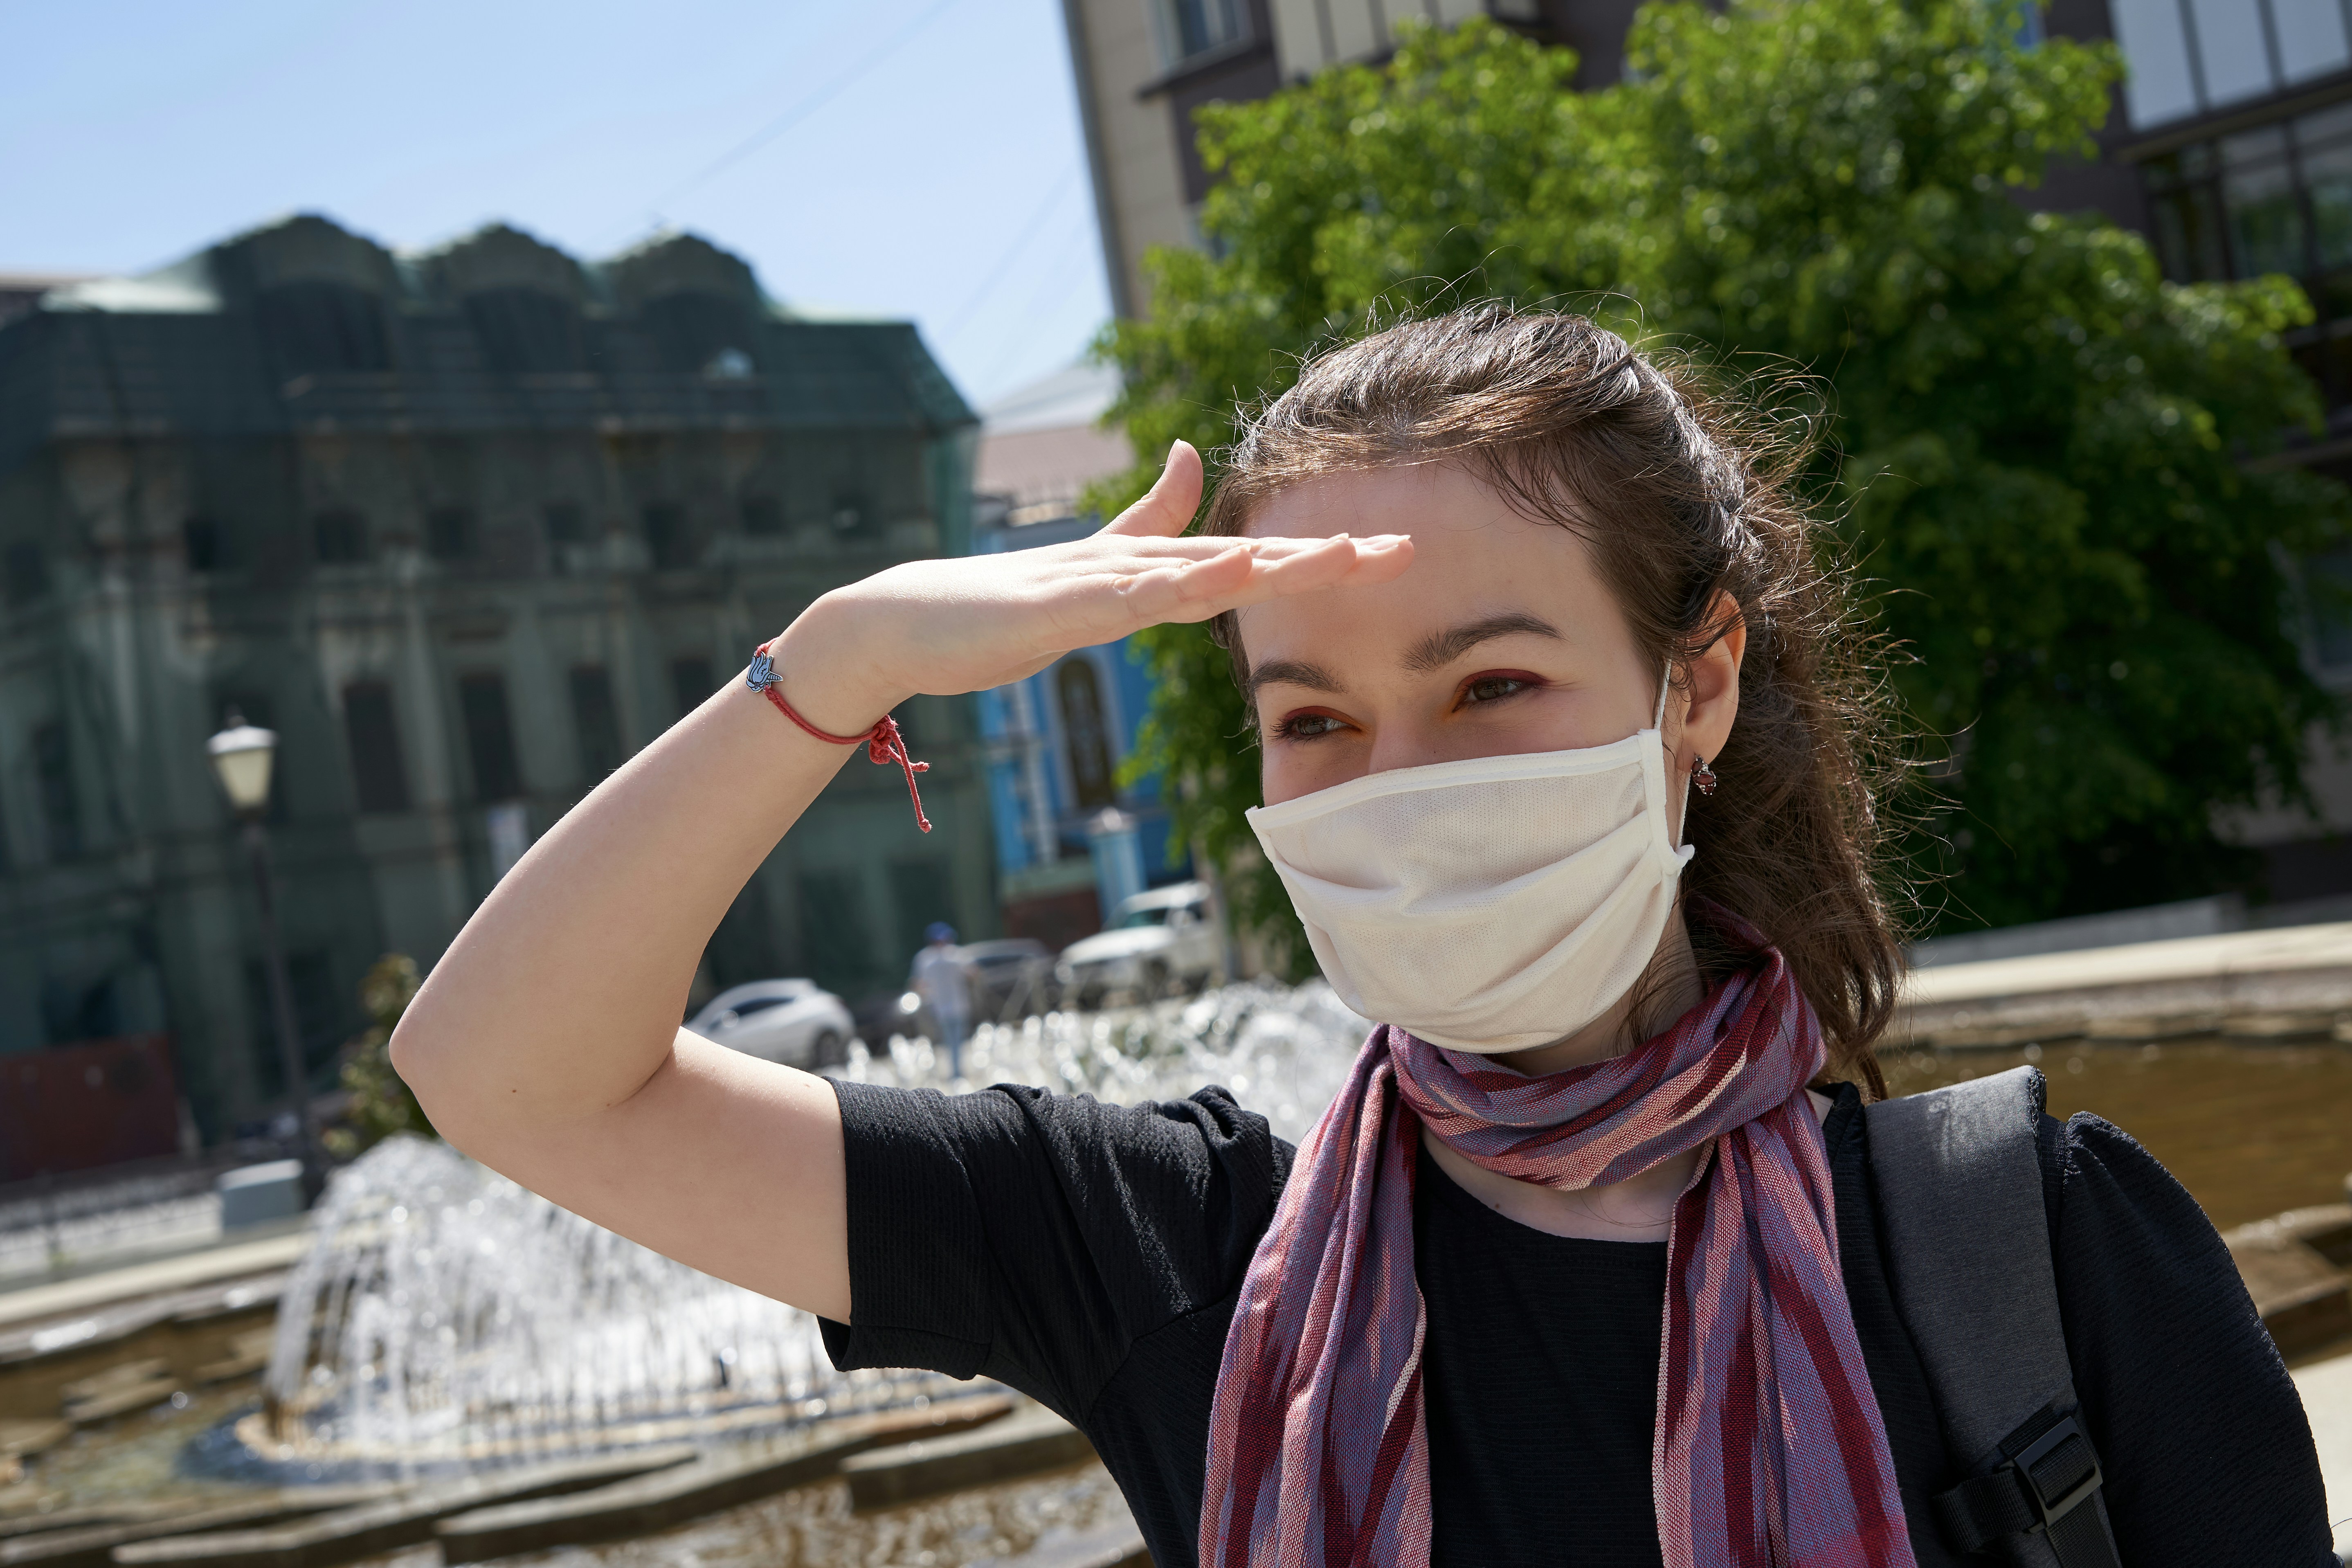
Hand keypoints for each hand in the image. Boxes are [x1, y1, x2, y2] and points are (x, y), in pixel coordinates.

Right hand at [771, 441, 1412, 731]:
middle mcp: (1130, 569)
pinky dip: (1178, 586)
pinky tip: (1223, 575)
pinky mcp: (1058, 607)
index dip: (1320, 556)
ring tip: (1338, 556)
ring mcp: (1094, 585)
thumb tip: (1188, 455)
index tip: (1391, 552)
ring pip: (1196, 573)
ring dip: (1268, 565)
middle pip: (1243, 561)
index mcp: (1144, 572)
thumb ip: (1141, 523)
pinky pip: (1128, 599)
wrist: (907, 620)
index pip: (1247, 563)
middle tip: (1403, 551)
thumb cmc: (994, 604)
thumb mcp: (1086, 570)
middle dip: (1324, 558)